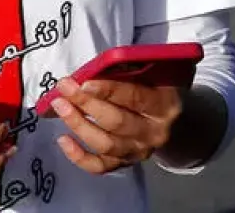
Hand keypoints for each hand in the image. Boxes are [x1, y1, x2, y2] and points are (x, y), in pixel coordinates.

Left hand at [47, 77, 183, 173]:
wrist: (175, 125)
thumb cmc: (155, 91)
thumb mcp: (153, 76)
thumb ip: (129, 72)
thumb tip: (92, 69)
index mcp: (164, 105)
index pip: (135, 97)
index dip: (108, 90)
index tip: (83, 82)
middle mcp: (154, 132)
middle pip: (117, 122)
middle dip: (86, 104)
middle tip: (63, 90)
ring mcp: (139, 151)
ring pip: (106, 144)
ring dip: (78, 125)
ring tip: (59, 107)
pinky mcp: (126, 163)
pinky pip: (99, 166)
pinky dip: (78, 156)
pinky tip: (63, 139)